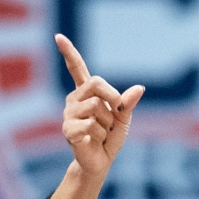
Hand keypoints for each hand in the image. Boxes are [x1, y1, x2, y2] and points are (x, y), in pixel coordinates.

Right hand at [55, 34, 144, 177]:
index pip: (76, 68)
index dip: (69, 52)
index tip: (58, 37)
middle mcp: (74, 99)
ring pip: (96, 107)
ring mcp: (69, 114)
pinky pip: (91, 124)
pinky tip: (93, 139)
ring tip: (102, 132)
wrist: (100, 161)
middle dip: (112, 97)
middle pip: (95, 83)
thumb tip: (140, 88)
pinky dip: (100, 134)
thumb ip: (127, 102)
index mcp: (86, 93)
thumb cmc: (110, 137)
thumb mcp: (123, 118)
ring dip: (107, 122)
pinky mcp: (68, 129)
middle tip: (116, 113)